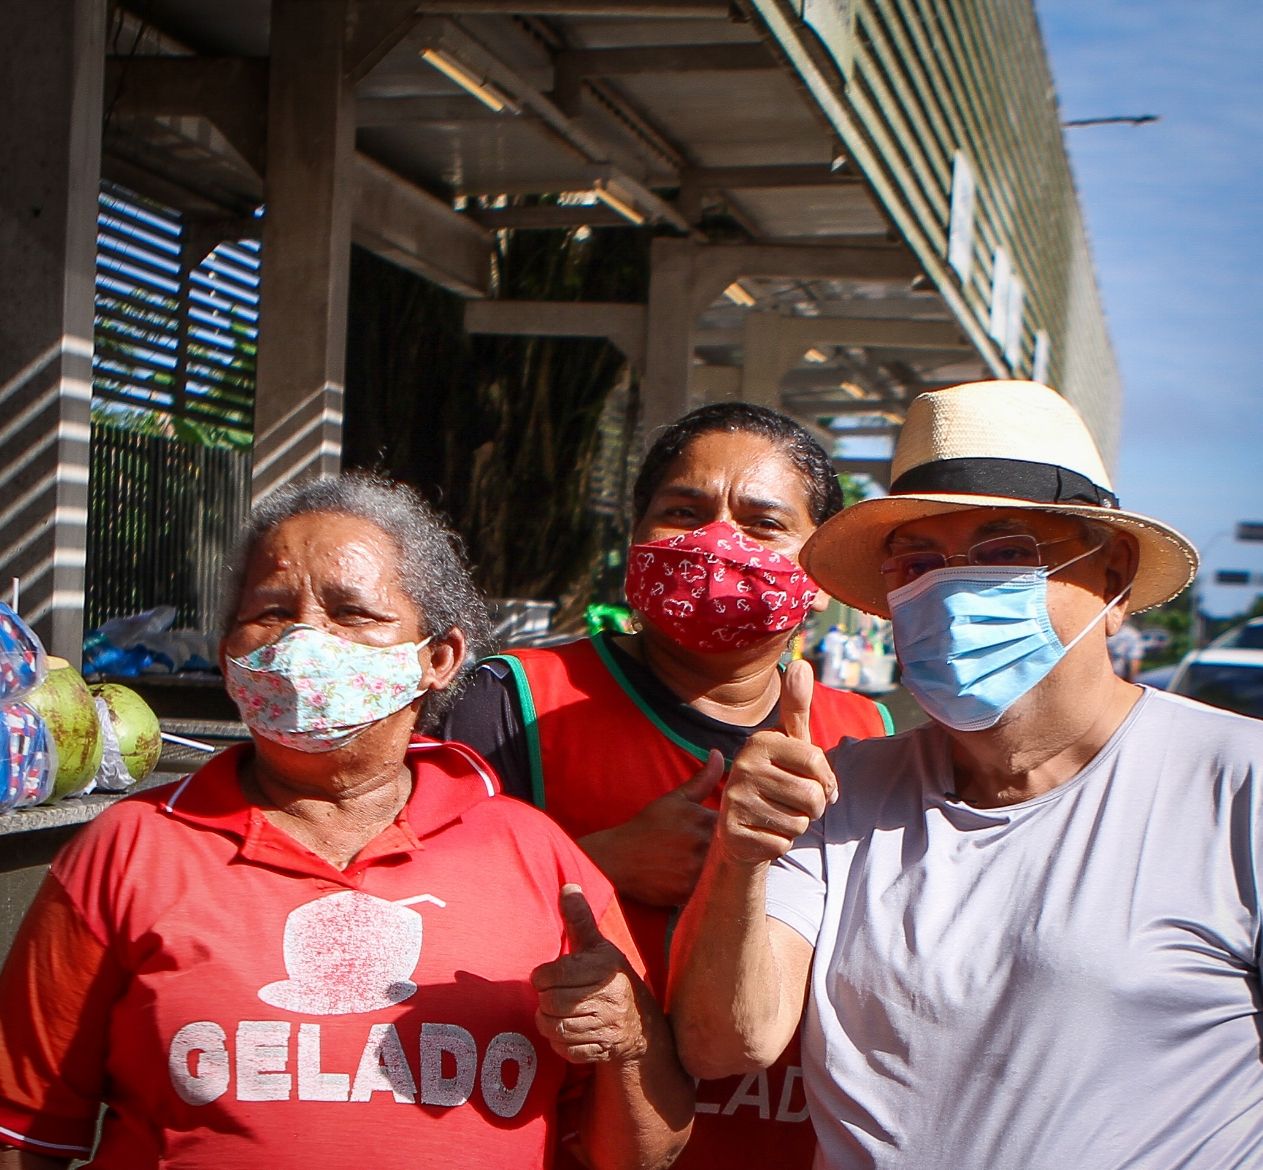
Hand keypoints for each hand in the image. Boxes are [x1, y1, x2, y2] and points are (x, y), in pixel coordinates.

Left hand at [532, 885, 648, 1064]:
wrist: (642, 1022)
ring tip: (554, 1012)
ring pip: (556, 1029)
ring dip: (547, 1023)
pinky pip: (566, 1050)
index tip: (544, 976)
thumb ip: (580, 920)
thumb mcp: (598, 947)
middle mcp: (609, 998)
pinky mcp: (603, 1050)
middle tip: (550, 995)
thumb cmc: (610, 977)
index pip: (555, 975)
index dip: (541, 977)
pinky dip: (559, 1043)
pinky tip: (565, 1030)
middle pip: (552, 1004)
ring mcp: (607, 1027)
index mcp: (604, 968)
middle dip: (544, 1001)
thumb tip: (567, 886)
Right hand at [579, 750, 722, 906]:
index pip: (737, 824)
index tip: (725, 834)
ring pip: (724, 871)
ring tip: (709, 869)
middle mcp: (702, 844)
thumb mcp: (675, 799)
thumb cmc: (647, 827)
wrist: (617, 858)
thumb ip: (702, 779)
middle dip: (730, 851)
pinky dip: (708, 887)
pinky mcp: (688, 892)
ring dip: (721, 870)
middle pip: (733, 849)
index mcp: (704, 819)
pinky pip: (710, 890)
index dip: (734, 829)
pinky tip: (699, 883)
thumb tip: (718, 754)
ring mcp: (695, 869)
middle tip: (717, 854)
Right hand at [716, 660, 836, 867]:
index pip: (818, 764)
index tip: (811, 782)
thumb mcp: (788, 744)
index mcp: (759, 742)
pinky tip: (764, 833)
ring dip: (797, 826)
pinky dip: (780, 844)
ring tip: (776, 815)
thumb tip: (800, 663)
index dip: (825, 781)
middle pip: (813, 797)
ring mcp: (734, 801)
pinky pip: (783, 844)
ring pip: (800, 823)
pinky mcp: (733, 833)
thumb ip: (796, 707)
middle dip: (813, 808)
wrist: (741, 828)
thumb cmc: (775, 781)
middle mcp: (742, 767)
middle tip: (791, 802)